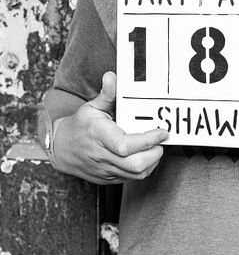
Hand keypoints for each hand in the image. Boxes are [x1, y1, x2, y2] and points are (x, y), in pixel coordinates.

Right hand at [53, 71, 167, 183]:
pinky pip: (131, 178)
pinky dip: (144, 168)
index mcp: (99, 135)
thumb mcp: (91, 106)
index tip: (161, 132)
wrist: (60, 148)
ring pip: (136, 174)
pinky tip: (147, 156)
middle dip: (155, 153)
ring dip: (152, 161)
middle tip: (162, 140)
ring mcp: (105, 170)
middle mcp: (102, 155)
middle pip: (135, 164)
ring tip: (157, 147)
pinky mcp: (108, 178)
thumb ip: (106, 93)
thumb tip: (111, 76)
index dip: (148, 140)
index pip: (126, 145)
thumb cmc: (79, 126)